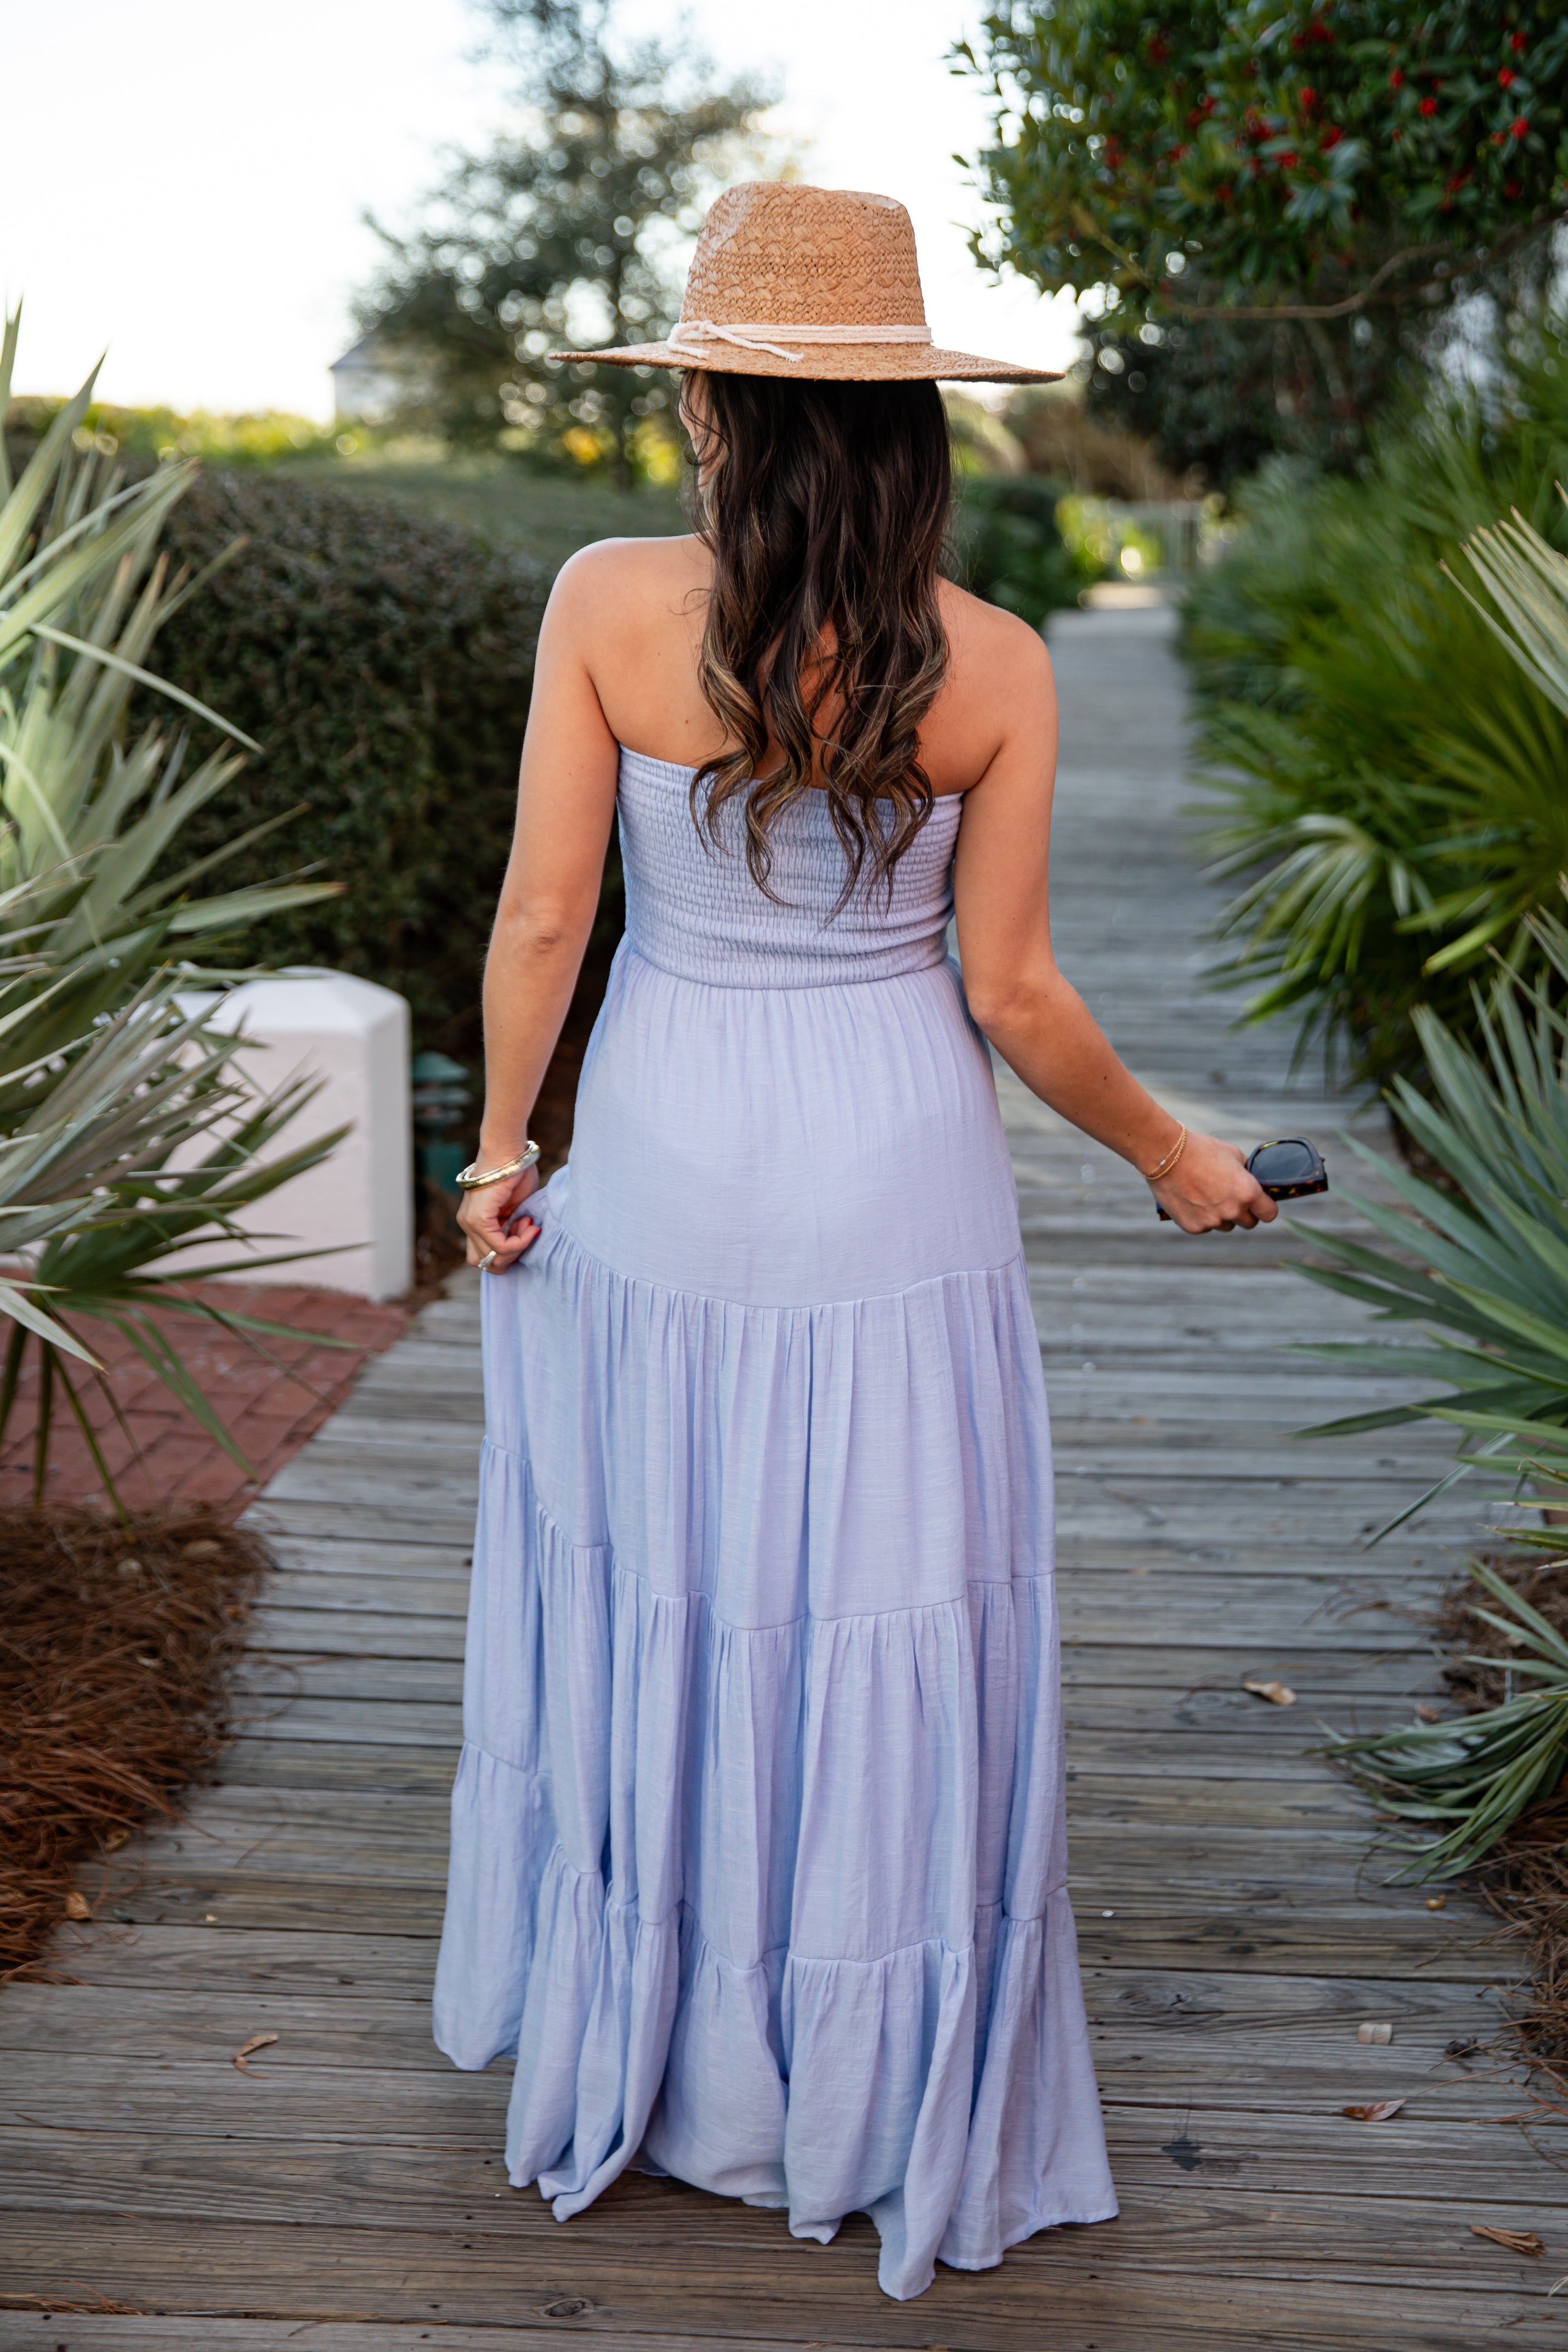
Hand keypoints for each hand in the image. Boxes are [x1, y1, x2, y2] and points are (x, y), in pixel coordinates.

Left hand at [457, 1159, 542, 1271]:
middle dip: (511, 1256)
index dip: (510, 1252)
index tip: (527, 1230)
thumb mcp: (515, 1208)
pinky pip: (499, 1246)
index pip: (485, 1255)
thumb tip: (518, 1243)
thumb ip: (512, 1227)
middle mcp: (467, 1224)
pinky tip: (530, 1225)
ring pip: (491, 1258)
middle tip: (528, 1232)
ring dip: (517, 1248)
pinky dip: (519, 1242)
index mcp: (474, 1222)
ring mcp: (469, 1223)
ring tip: (530, 1226)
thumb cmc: (515, 1171)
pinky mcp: (478, 1219)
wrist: (509, 1149)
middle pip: (485, 1263)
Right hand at [1149, 1131, 1275, 1233]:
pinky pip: (1205, 1227)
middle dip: (1244, 1213)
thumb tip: (1251, 1179)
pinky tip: (1191, 1200)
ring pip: (1225, 1226)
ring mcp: (1212, 1222)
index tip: (1260, 1204)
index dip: (1265, 1208)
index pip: (1269, 1214)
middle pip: (1249, 1223)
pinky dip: (1201, 1217)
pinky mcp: (1193, 1227)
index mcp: (1248, 1192)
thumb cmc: (1200, 1149)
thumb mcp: (1232, 1154)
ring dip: (1222, 1216)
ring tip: (1206, 1196)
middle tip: (1230, 1198)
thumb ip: (1246, 1172)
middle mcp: (1233, 1211)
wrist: (1165, 1155)